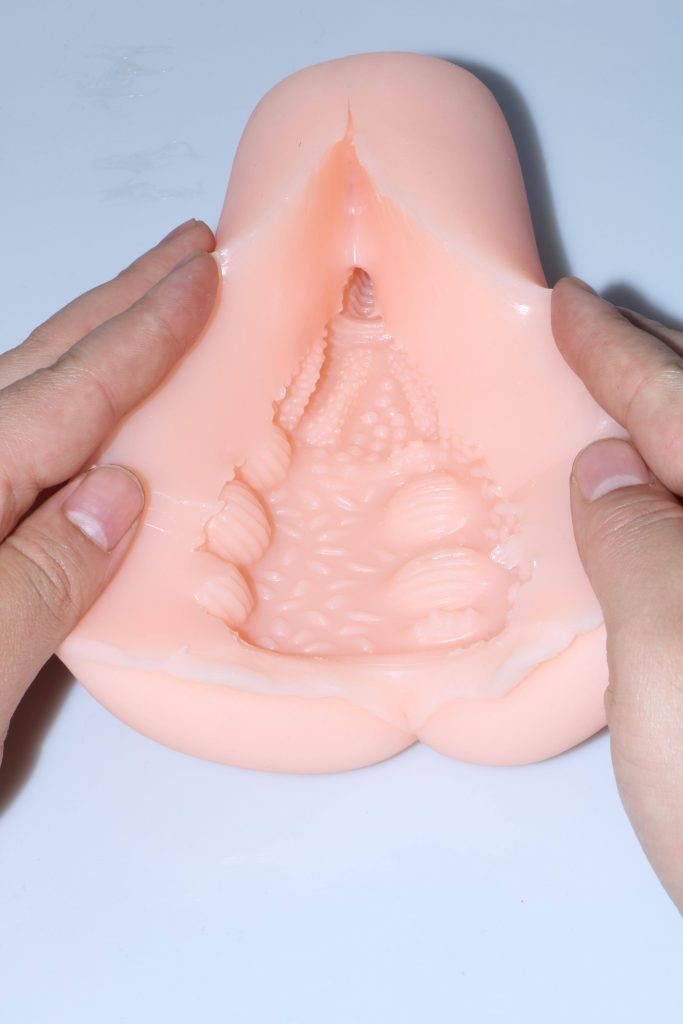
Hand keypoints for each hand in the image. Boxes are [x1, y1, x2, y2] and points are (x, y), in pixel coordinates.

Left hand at [0, 219, 217, 763]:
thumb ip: (41, 581)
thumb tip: (117, 494)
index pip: (66, 398)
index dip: (143, 334)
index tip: (200, 275)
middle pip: (42, 369)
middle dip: (123, 305)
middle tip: (187, 253)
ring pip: (24, 396)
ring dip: (96, 346)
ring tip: (153, 308)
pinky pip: (15, 442)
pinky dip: (65, 406)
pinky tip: (89, 412)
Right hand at [552, 278, 682, 912]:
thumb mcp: (678, 658)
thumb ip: (638, 544)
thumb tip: (607, 468)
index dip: (618, 358)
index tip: (564, 307)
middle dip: (650, 381)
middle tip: (590, 336)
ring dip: (659, 441)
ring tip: (605, 405)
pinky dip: (662, 514)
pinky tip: (633, 516)